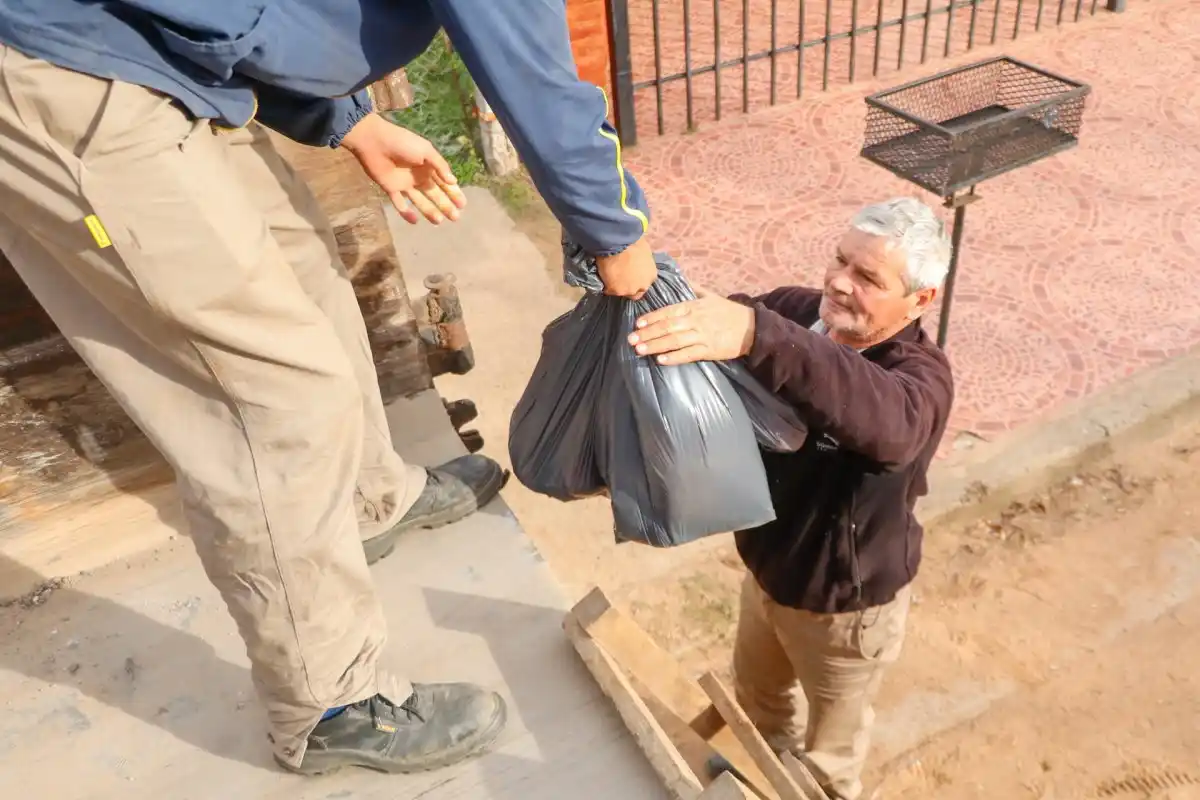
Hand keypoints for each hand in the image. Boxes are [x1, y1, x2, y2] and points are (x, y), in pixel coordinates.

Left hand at [340, 113, 466, 224]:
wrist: (375, 142)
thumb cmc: (403, 143)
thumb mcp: (426, 150)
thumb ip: (440, 166)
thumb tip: (453, 181)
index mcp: (428, 166)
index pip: (444, 183)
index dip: (453, 193)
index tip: (462, 205)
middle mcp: (419, 177)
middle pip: (435, 194)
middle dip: (445, 205)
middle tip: (455, 218)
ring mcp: (405, 184)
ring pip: (420, 201)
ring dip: (430, 211)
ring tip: (439, 221)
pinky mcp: (391, 189)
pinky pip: (399, 204)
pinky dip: (406, 213)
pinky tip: (415, 220)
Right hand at [596, 237, 657, 299]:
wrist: (619, 241)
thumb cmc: (632, 241)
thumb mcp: (643, 253)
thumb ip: (641, 263)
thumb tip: (635, 262)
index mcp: (651, 276)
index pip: (644, 284)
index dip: (635, 280)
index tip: (628, 276)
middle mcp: (643, 286)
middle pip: (634, 292)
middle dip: (627, 286)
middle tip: (618, 278)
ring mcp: (629, 290)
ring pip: (620, 292)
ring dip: (615, 286)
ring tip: (608, 276)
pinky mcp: (615, 290)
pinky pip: (608, 290)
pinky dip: (605, 285)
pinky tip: (602, 276)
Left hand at [627, 293, 755, 364]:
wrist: (753, 328)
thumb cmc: (729, 312)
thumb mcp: (710, 296)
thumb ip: (693, 288)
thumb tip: (678, 278)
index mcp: (694, 306)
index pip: (668, 311)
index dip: (651, 317)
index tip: (637, 323)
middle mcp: (696, 320)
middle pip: (667, 327)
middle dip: (647, 333)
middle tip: (631, 339)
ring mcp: (702, 336)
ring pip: (675, 340)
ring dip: (656, 345)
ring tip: (640, 350)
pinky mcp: (710, 350)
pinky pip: (689, 354)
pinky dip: (674, 358)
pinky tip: (661, 360)